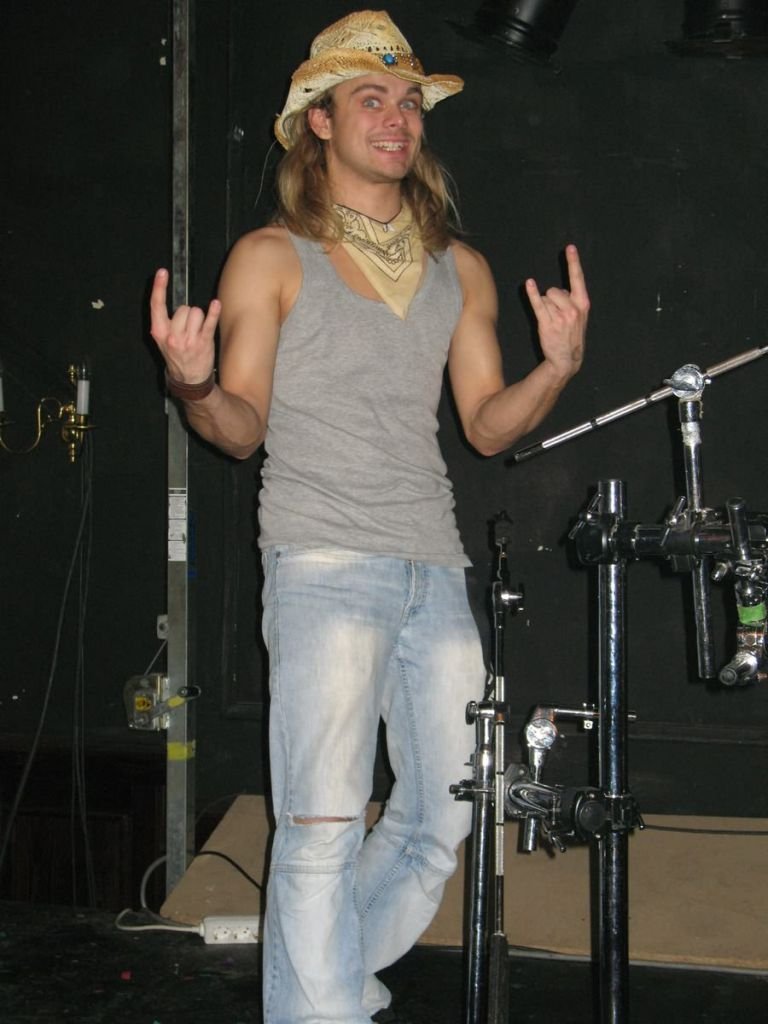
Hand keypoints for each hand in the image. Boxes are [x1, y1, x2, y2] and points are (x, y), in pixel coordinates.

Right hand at [149, 268, 221, 383]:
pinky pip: (209, 321)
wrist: (189, 380)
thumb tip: (165, 297)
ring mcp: (189, 340)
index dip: (158, 287)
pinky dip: (214, 311)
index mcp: (160, 333)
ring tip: (197, 331)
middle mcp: (173, 336)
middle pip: (183, 308)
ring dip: (199, 318)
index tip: (162, 272)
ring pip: (196, 312)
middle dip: (187, 314)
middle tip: (187, 328)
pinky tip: (216, 304)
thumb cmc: (176, 356)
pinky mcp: (204, 342)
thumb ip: (163, 321)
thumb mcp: (162, 340)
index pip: (156, 305)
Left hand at [525, 244, 589, 381]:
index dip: (573, 262)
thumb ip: (571, 300)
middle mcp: (573, 309)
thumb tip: (555, 291)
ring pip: (545, 298)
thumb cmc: (571, 335)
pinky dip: (532, 294)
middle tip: (556, 316)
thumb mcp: (579, 316)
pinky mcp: (548, 323)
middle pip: (553, 290)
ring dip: (544, 307)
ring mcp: (561, 317)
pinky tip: (529, 284)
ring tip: (551, 322)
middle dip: (551, 299)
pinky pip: (538, 304)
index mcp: (583, 304)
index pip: (577, 279)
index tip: (570, 247)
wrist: (567, 359)